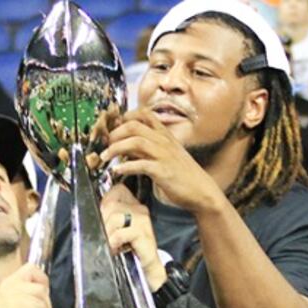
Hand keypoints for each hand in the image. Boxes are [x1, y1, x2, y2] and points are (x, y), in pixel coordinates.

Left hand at [100, 109, 223, 214]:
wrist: (203, 192)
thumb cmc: (183, 175)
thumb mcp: (166, 156)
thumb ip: (149, 149)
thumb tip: (126, 148)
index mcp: (165, 136)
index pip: (144, 114)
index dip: (125, 117)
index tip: (113, 126)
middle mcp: (164, 142)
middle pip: (134, 126)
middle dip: (115, 133)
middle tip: (105, 144)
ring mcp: (164, 155)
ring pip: (136, 142)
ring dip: (115, 148)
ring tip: (104, 157)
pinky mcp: (163, 171)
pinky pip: (141, 165)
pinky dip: (126, 167)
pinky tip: (116, 171)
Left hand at [101, 184, 166, 290]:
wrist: (147, 267)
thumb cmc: (131, 249)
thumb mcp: (116, 229)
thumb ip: (107, 217)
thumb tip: (91, 213)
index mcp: (132, 204)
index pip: (115, 191)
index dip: (104, 203)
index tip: (102, 218)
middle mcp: (138, 208)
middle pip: (110, 204)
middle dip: (102, 222)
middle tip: (104, 235)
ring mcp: (142, 219)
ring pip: (115, 217)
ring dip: (107, 233)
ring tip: (109, 243)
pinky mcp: (143, 232)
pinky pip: (121, 233)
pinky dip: (114, 242)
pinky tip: (115, 248)